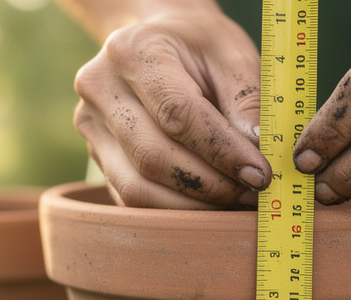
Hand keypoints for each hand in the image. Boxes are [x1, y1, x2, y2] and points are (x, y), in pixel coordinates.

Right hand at [72, 9, 271, 208]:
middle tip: (252, 194)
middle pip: (153, 156)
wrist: (157, 40)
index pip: (177, 113)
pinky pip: (132, 198)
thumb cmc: (199, 45)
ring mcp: (91, 125)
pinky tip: (208, 202)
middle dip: (210, 185)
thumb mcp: (232, 53)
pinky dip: (175, 209)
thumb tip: (256, 156)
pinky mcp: (97, 155)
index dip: (221, 151)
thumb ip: (248, 101)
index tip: (259, 173)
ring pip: (138, 188)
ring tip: (234, 201)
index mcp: (133, 51)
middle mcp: (100, 88)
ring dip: (193, 206)